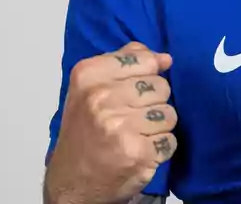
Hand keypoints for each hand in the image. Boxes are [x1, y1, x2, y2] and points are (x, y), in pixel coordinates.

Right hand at [44, 42, 177, 203]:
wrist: (71, 182)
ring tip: (135, 135)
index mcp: (88, 76)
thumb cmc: (84, 130)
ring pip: (169, 113)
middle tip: (131, 118)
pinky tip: (140, 151)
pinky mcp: (138, 153)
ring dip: (158, 127)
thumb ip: (126, 62)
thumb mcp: (90, 87)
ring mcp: (120, 127)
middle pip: (161, 86)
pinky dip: (160, 148)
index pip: (145, 60)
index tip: (131, 90)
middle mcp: (102, 99)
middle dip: (153, 102)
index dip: (147, 75)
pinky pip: (170, 140)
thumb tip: (165, 58)